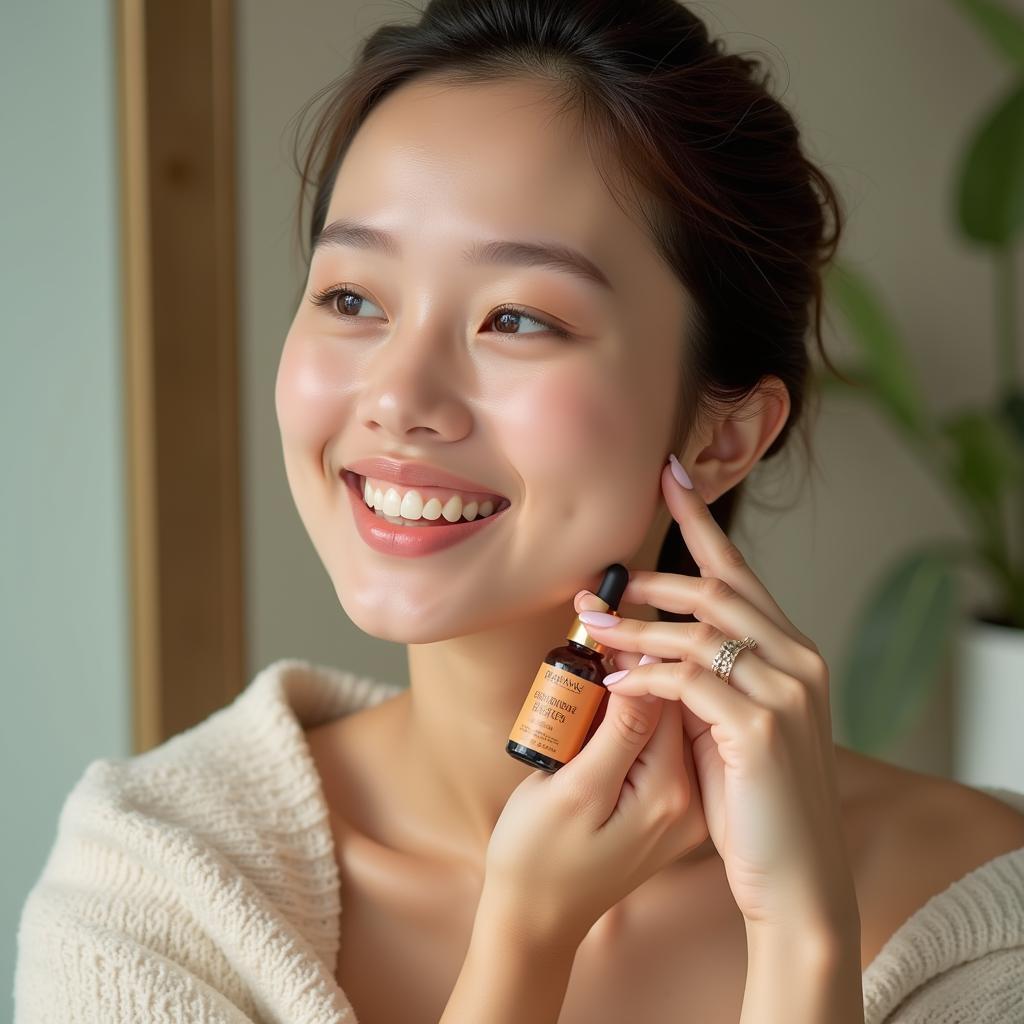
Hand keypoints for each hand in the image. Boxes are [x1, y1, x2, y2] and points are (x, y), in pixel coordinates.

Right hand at [484, 608, 709, 948]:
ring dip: (629, 684)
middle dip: (635, 661)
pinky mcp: (663, 803)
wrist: (535, 917)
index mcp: (671, 792)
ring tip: (589, 668)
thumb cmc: (538, 857)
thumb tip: (648, 663)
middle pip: (672, 701)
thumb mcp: (573, 789)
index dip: (637, 648)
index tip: (598, 618)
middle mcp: (689, 797)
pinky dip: (626, 714)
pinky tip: (596, 708)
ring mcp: (680, 804)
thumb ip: (618, 728)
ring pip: (662, 717)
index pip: (670, 693)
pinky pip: (652, 741)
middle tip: (590, 636)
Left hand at [576, 455, 858, 933]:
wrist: (795, 875)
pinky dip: (645, 677)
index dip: (701, 519)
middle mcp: (797, 659)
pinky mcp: (761, 728)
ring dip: (635, 628)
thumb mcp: (731, 725)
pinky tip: (611, 685)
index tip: (668, 474)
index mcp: (790, 651)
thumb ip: (708, 677)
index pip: (738, 571)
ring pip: (698, 631)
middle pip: (714, 589)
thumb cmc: (754, 800)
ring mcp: (785, 691)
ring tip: (588, 630)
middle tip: (596, 586)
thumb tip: (652, 639)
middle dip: (649, 580)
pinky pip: (690, 681)